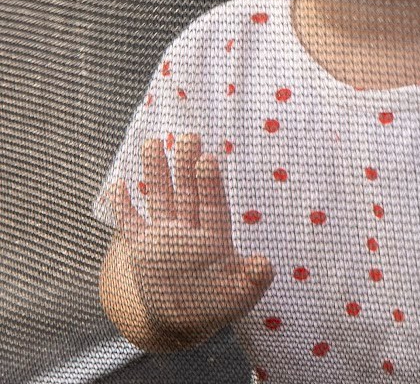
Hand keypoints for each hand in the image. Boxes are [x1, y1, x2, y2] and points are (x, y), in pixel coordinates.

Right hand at [107, 135, 272, 341]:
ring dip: (157, 173)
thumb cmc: (218, 305)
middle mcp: (190, 231)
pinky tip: (117, 184)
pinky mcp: (143, 248)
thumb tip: (265, 264)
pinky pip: (131, 224)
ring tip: (154, 143)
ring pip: (161, 199)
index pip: (212, 207)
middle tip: (188, 136)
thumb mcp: (240, 295)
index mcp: (215, 239)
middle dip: (187, 166)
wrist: (184, 321)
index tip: (208, 160)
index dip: (210, 185)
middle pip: (188, 193)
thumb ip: (253, 279)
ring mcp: (165, 237)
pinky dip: (123, 207)